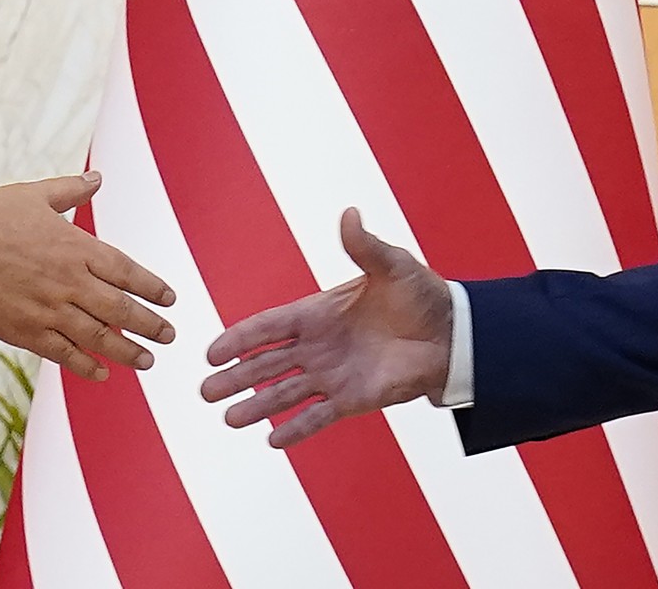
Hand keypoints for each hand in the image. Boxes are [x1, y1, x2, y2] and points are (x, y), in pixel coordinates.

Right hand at [0, 172, 175, 380]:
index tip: (170, 299)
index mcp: (77, 248)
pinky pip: (64, 354)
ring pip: (99, 337)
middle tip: (169, 335)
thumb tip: (98, 179)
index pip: (128, 272)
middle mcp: (71, 282)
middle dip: (151, 325)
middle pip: (122, 309)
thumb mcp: (35, 195)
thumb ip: (71, 191)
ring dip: (128, 351)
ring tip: (148, 361)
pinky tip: (102, 374)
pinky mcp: (27, 332)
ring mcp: (51, 310)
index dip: (153, 288)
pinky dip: (86, 366)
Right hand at [202, 208, 450, 447]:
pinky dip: (297, 430)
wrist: (453, 335)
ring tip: (228, 420)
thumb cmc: (421, 295)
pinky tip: (273, 442)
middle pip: (265, 365)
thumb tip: (350, 214)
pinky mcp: (352, 400)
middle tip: (205, 391)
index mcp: (316, 313)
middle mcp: (316, 347)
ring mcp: (331, 375)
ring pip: (284, 394)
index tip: (212, 353)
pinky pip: (318, 417)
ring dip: (256, 407)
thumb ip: (363, 246)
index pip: (267, 327)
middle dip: (234, 378)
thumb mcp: (392, 265)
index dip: (239, 339)